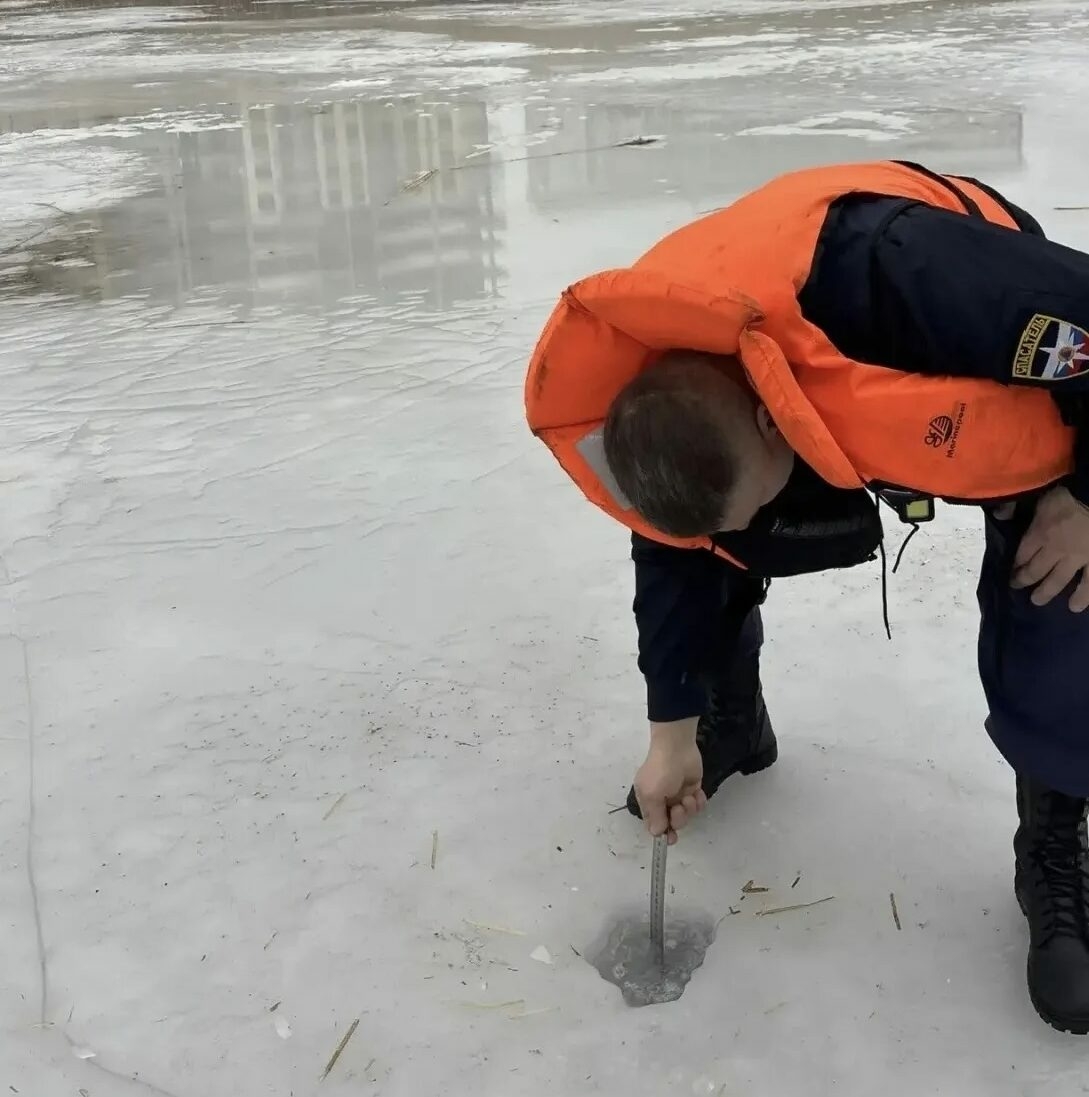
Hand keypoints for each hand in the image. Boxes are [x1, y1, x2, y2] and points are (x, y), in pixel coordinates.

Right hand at [633, 719, 705, 844]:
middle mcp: (663, 801)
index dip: (663, 834)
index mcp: (649, 802)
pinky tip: (697, 793)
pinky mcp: (692, 789)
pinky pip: (698, 805)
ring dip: (690, 809)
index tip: (671, 838)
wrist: (677, 747)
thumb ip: (655, 816)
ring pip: (687, 815)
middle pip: (672, 823)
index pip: (654, 825)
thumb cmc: (661, 771)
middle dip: (678, 819)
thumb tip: (657, 833)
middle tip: (679, 807)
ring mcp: (678, 795)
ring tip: (688, 796)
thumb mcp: (652, 794)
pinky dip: (699, 802)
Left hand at [1012, 486, 1088, 610]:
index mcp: (1040, 533)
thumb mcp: (1039, 493)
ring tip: (1039, 601)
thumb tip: (999, 515)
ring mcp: (1078, 558)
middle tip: (1020, 589)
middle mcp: (1056, 550)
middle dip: (1025, 581)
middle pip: (1036, 570)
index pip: (1023, 554)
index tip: (1012, 572)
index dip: (1016, 564)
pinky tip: (1078, 606)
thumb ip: (1016, 504)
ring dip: (1048, 592)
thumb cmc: (1070, 491)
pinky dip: (1084, 595)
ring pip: (1060, 580)